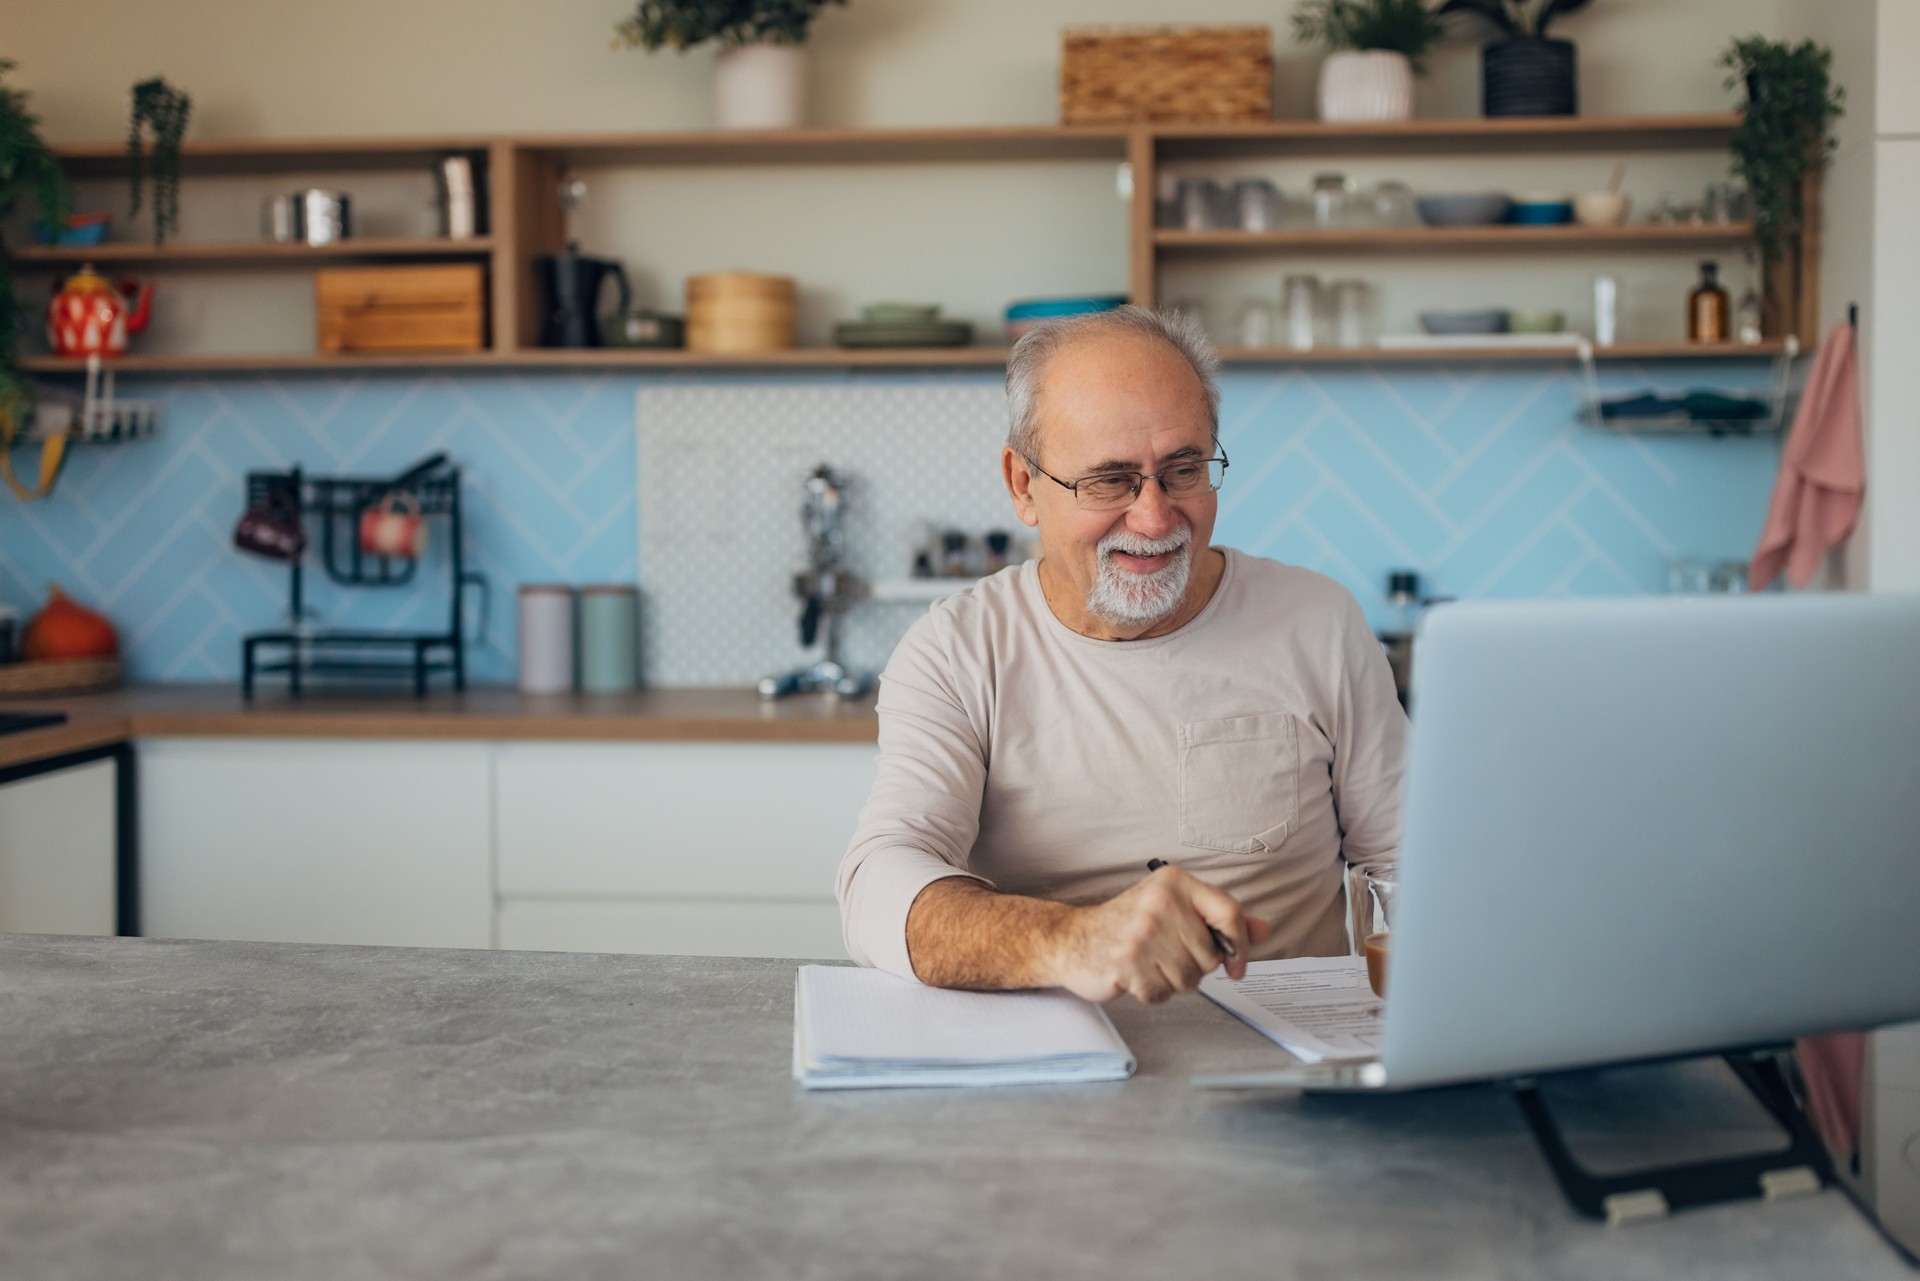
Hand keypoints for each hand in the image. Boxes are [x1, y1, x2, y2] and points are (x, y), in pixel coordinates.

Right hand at [1046, 865, 1271, 1003]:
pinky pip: (1162, 994)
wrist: (1072, 939)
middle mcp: (1160, 901)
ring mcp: (1142, 932)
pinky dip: (1152, 993)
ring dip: (1172, 982)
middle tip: (1166, 955)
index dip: (1240, 946)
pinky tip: (1136, 976)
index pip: (1229, 914)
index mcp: (1175, 883)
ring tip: (1150, 964)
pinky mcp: (1127, 961)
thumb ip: (1221, 919)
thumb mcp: (1175, 910)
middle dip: (1195, 967)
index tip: (1236, 966)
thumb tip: (1264, 930)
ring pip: (1189, 979)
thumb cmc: (1129, 925)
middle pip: (1211, 956)